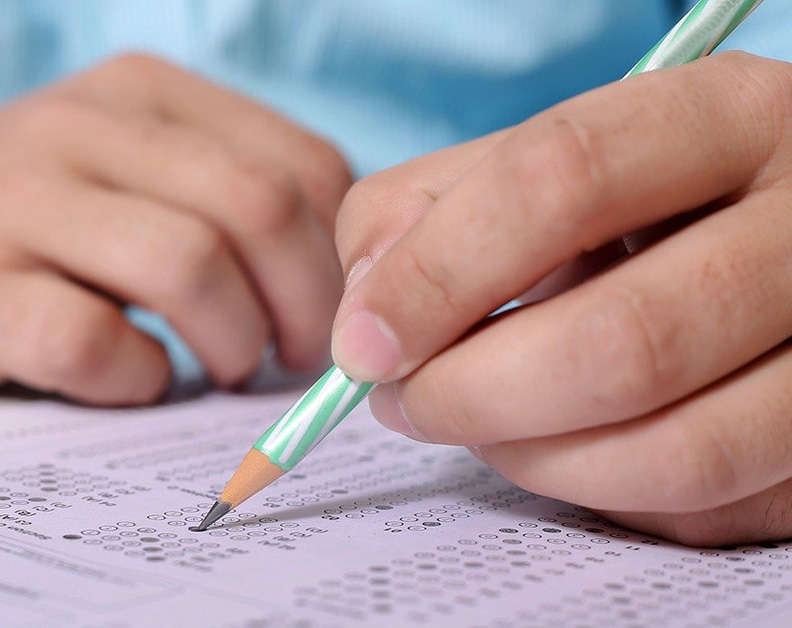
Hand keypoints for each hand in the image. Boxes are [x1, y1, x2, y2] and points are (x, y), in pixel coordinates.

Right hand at [0, 54, 349, 403]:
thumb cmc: (19, 219)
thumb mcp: (120, 168)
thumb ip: (219, 196)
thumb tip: (335, 290)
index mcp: (140, 93)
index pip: (300, 164)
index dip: (335, 259)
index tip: (325, 319)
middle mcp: (81, 128)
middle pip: (257, 207)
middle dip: (302, 307)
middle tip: (287, 362)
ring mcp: (16, 203)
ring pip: (186, 266)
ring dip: (230, 342)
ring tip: (215, 371)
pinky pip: (91, 341)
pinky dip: (135, 379)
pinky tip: (127, 380)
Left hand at [332, 52, 791, 545]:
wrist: (779, 240)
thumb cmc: (638, 204)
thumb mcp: (544, 165)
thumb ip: (432, 210)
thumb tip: (368, 316)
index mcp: (721, 118)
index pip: (561, 179)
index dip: (439, 273)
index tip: (364, 345)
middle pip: (622, 341)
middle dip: (472, 393)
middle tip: (406, 404)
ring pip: (678, 451)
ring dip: (534, 461)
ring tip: (475, 430)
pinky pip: (708, 509)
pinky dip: (605, 496)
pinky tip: (567, 448)